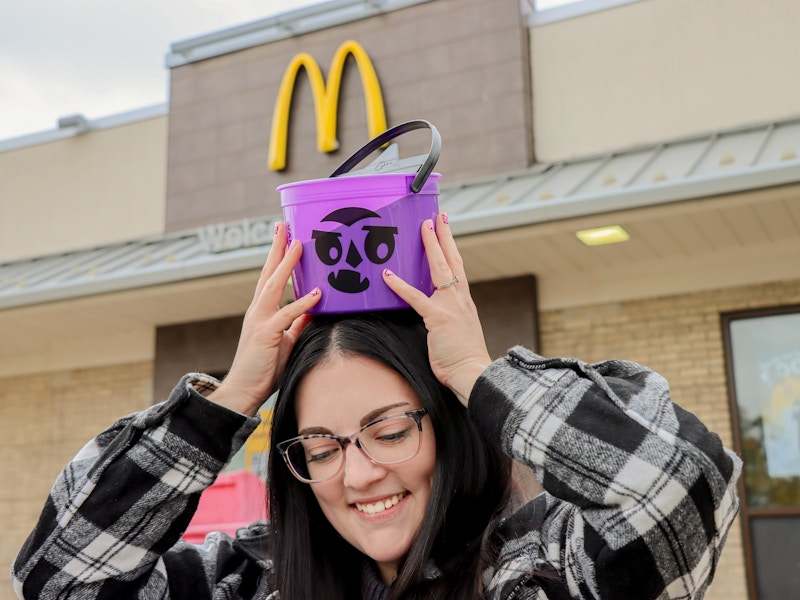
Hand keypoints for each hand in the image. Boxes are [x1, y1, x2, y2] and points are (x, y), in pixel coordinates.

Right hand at [208, 223, 321, 415]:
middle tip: (284, 225)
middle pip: (268, 272)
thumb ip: (297, 324)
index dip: (278, 256)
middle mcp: (258, 310)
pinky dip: (302, 303)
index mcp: (262, 311)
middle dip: (277, 248)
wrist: (243, 390)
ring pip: (274, 285)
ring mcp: (259, 320)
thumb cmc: (264, 367)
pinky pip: (286, 315)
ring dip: (287, 264)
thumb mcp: (286, 341)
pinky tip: (316, 293)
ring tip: (299, 245)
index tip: (285, 235)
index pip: (270, 277)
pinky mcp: (265, 335)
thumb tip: (314, 309)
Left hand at [382, 213, 490, 405]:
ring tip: (424, 227)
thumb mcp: (456, 330)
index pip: (457, 266)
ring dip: (431, 246)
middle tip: (438, 216)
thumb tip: (435, 312)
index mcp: (463, 300)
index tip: (446, 228)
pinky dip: (401, 285)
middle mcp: (459, 298)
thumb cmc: (462, 356)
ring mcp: (450, 306)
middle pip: (452, 259)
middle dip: (445, 235)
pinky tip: (388, 275)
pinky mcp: (438, 317)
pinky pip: (417, 297)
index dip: (451, 246)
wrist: (472, 372)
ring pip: (440, 269)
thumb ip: (447, 317)